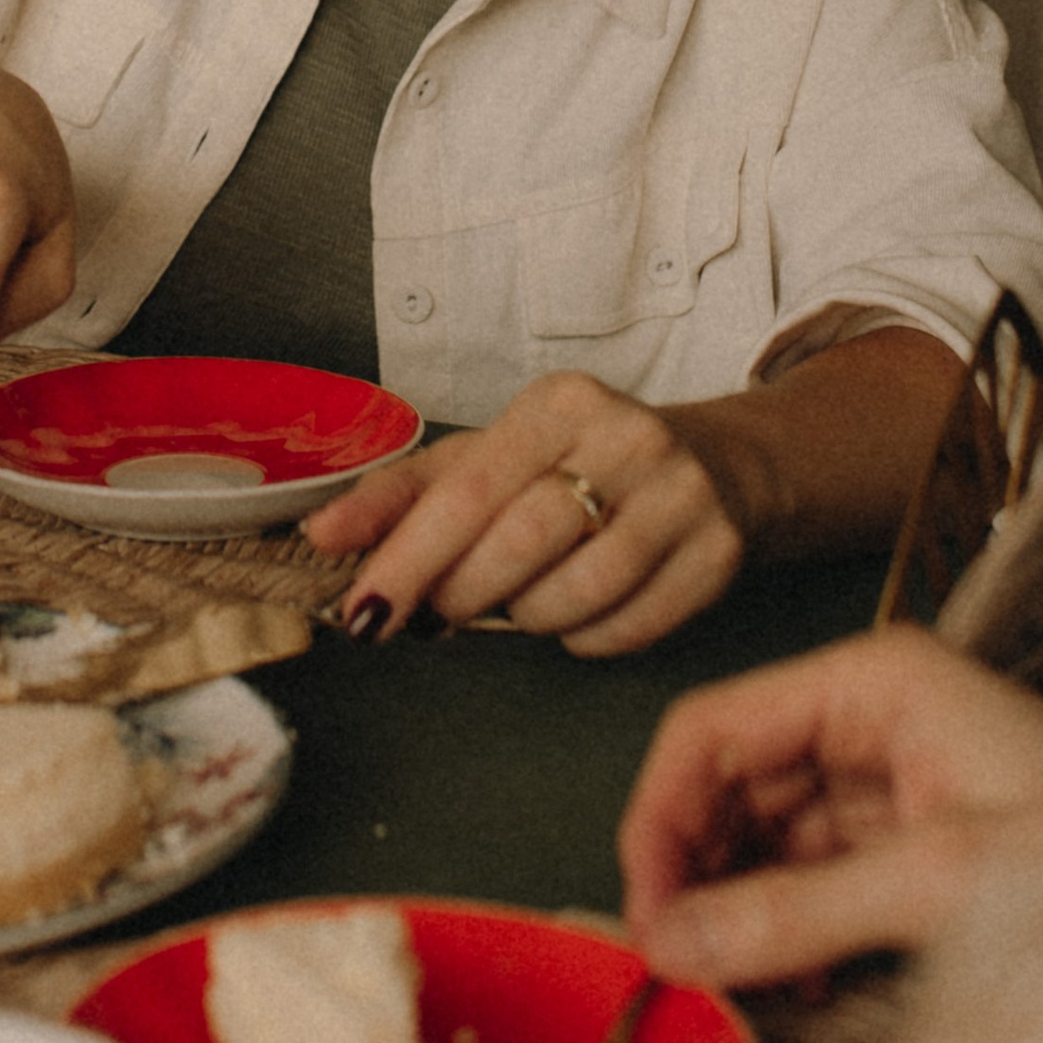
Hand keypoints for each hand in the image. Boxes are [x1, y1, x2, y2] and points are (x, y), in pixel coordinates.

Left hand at [305, 375, 747, 653]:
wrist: (721, 466)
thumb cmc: (582, 464)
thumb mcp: (493, 457)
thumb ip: (405, 494)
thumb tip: (320, 535)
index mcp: (559, 404)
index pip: (467, 491)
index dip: (408, 559)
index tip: (365, 612)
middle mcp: (626, 438)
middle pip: (520, 544)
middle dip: (465, 593)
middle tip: (445, 610)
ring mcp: (681, 496)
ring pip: (577, 593)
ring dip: (529, 618)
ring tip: (520, 600)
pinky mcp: (717, 553)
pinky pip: (629, 628)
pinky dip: (587, 638)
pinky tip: (580, 611)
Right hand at [618, 624, 1042, 984]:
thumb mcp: (948, 884)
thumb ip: (802, 914)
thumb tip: (670, 946)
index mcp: (877, 682)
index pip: (713, 729)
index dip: (661, 819)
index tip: (645, 918)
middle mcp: (878, 718)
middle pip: (732, 786)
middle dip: (697, 874)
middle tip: (681, 973)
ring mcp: (899, 784)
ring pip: (767, 842)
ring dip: (740, 914)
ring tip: (740, 992)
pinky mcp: (921, 849)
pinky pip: (817, 884)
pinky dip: (791, 935)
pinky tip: (797, 988)